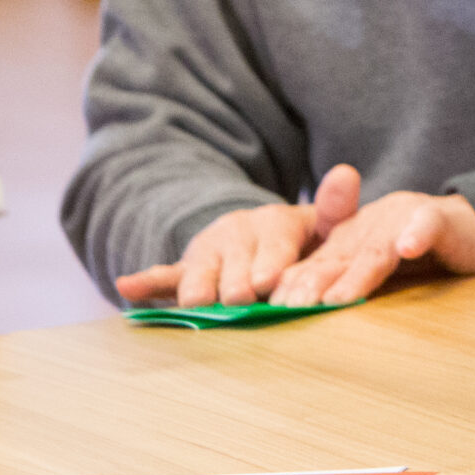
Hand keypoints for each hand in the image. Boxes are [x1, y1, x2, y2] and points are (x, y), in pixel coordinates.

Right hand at [113, 162, 361, 306]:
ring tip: (200, 302)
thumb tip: (347, 172)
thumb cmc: (306, 238)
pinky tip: (127, 286)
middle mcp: (238, 233)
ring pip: (200, 275)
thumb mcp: (327, 222)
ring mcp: (210, 251)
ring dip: (200, 290)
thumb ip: (338, 205)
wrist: (268, 234)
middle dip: (237, 285)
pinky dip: (146, 282)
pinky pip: (165, 276)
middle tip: (240, 299)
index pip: (273, 248)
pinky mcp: (187, 268)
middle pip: (234, 267)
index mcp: (275, 223)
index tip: (268, 280)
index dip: (270, 264)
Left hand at [268, 180, 474, 306]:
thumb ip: (341, 281)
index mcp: (350, 240)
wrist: (472, 226)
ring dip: (358, 274)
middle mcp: (371, 226)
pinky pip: (427, 225)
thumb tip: (293, 313)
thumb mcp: (373, 268)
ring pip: (377, 249)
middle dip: (315, 282)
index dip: (295, 283)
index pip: (316, 263)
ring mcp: (404, 219)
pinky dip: (418, 235)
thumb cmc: (418, 254)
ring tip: (339, 298)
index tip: (275, 308)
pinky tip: (410, 248)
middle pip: (339, 258)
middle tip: (295, 308)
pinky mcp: (441, 219)